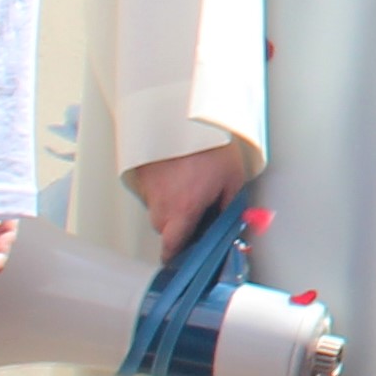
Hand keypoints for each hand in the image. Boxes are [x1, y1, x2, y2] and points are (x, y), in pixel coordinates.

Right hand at [131, 142, 253, 259]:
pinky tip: (181, 177)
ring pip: (160, 212)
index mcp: (182, 212)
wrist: (182, 118)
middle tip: (202, 214)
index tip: (188, 257)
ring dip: (175, 207)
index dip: (180, 256)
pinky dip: (166, 191)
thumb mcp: (232, 180)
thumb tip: (232, 225)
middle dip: (183, 227)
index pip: (172, 249)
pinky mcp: (142, 178)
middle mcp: (161, 207)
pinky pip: (154, 194)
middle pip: (167, 231)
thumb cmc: (209, 147)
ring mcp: (149, 192)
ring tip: (194, 188)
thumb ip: (230, 209)